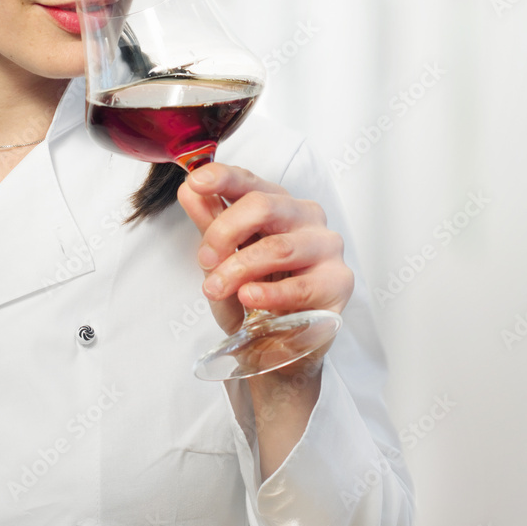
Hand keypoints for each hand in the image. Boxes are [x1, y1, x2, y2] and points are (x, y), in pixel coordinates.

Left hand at [177, 162, 353, 338]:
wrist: (276, 348)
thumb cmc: (253, 296)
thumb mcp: (223, 261)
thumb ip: (209, 225)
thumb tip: (189, 191)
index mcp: (276, 204)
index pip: (249, 182)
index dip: (222, 178)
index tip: (195, 182)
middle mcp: (305, 216)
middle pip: (263, 206)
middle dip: (224, 232)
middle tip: (204, 260)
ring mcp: (325, 246)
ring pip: (278, 246)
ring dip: (239, 268)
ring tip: (217, 288)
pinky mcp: (337, 281)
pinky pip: (301, 285)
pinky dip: (269, 293)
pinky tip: (250, 297)